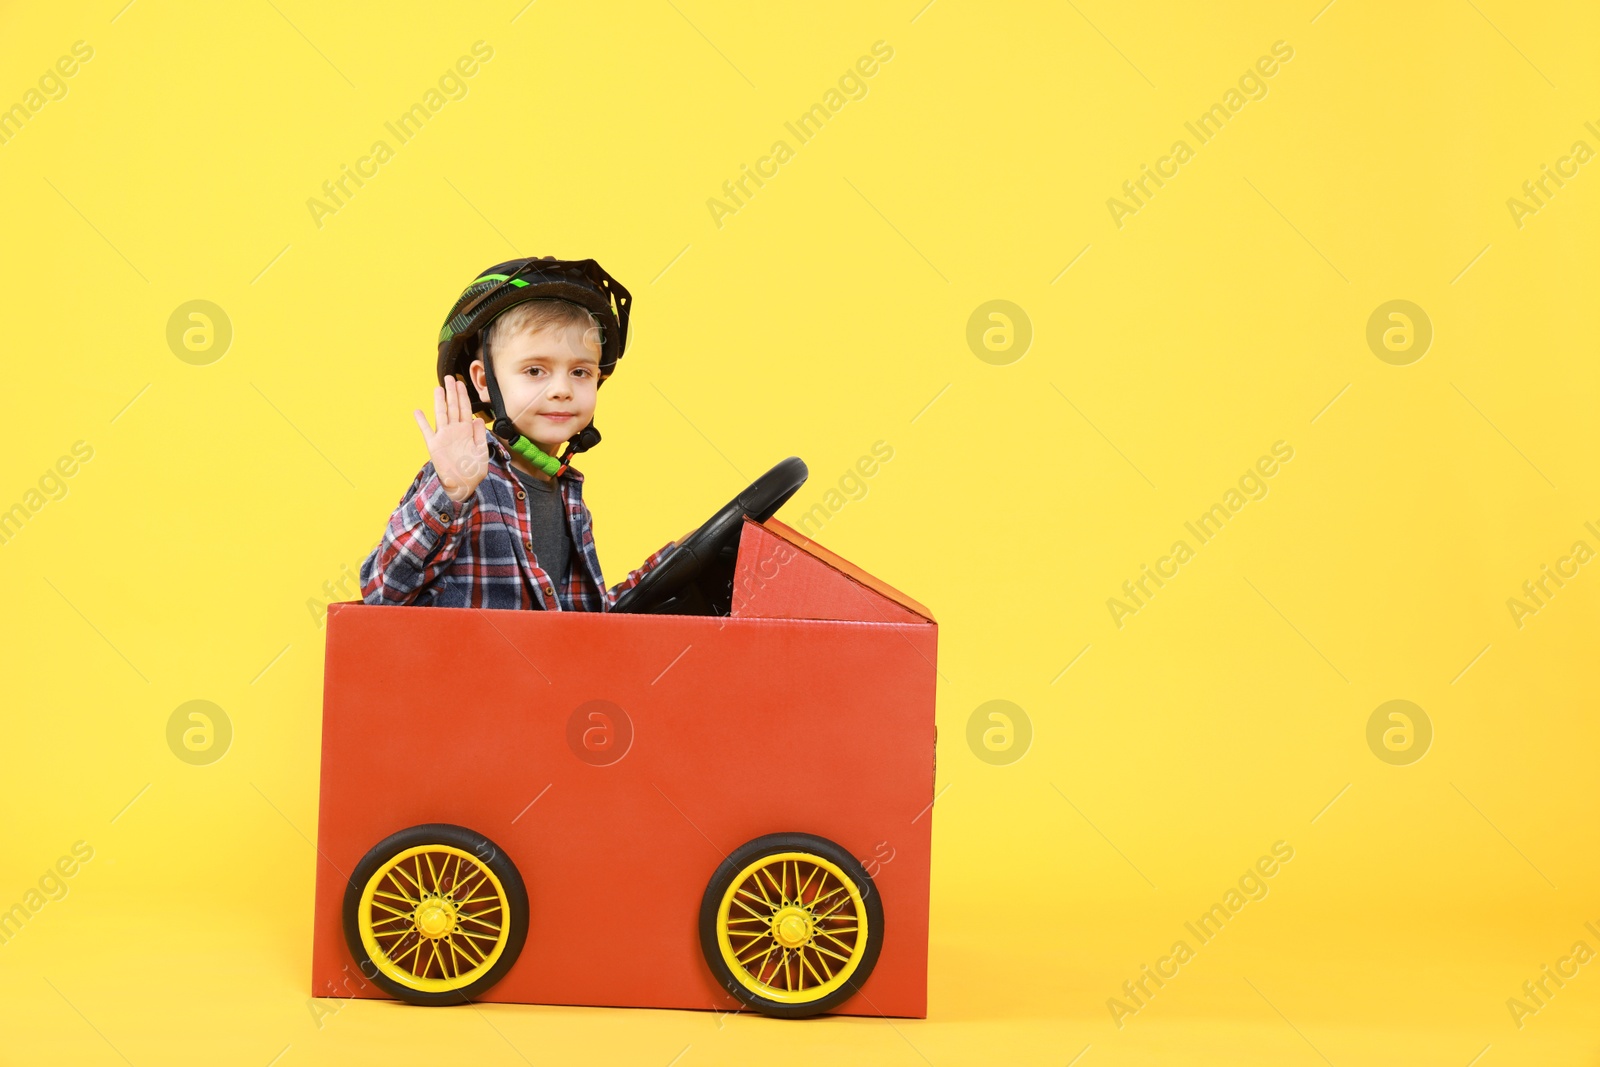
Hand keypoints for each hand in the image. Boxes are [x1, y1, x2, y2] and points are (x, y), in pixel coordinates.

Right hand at [414, 376, 488, 502]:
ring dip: (439, 401)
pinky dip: (422, 421)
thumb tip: (478, 420)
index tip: (461, 383)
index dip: (463, 396)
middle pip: (453, 407)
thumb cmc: (474, 470)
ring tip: (438, 388)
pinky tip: (417, 411)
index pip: (465, 409)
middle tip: (449, 378)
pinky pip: (427, 431)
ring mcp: (444, 437)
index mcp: (467, 431)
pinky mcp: (434, 446)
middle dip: (452, 392)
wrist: (464, 485)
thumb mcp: (481, 452)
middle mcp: (455, 431)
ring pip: (441, 414)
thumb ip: (479, 435)